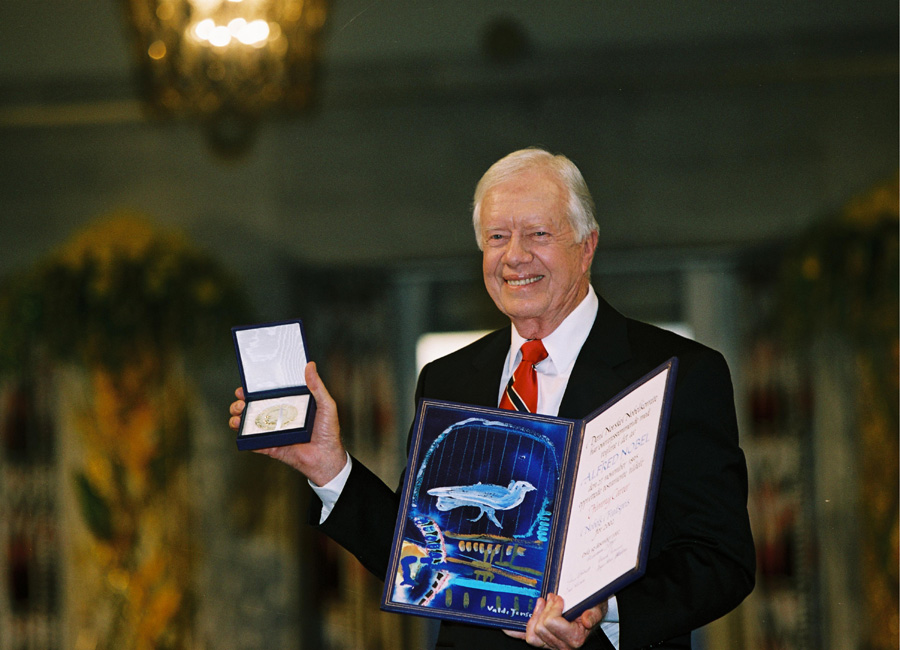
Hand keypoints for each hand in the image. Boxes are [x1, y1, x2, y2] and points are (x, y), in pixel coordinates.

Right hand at [228, 362, 347, 485]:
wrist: (326, 457)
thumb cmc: (328, 431)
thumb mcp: (326, 404)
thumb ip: (317, 386)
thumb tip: (310, 366)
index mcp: (290, 405)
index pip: (268, 395)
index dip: (255, 390)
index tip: (246, 387)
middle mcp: (279, 418)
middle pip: (254, 408)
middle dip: (241, 404)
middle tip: (240, 402)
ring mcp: (274, 433)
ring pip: (250, 424)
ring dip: (239, 419)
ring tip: (238, 416)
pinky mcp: (271, 447)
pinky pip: (254, 443)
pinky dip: (245, 438)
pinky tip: (242, 431)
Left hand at [503, 594, 606, 648]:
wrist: (592, 611)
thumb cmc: (593, 608)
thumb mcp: (597, 607)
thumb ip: (593, 614)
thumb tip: (587, 620)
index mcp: (575, 638)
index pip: (551, 623)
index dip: (553, 608)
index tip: (559, 598)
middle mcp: (563, 645)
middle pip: (540, 627)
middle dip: (545, 609)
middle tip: (551, 598)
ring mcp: (551, 645)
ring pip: (532, 635)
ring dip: (535, 616)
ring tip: (542, 603)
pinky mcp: (543, 642)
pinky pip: (527, 638)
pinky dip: (516, 632)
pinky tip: (508, 627)